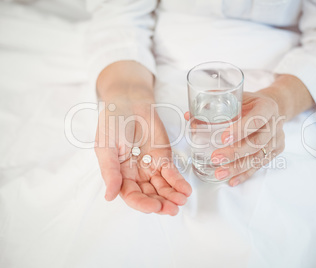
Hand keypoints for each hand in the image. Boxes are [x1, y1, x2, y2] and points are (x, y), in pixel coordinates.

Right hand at [95, 94, 191, 215]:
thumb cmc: (113, 121)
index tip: (154, 206)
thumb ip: (109, 171)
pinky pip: (172, 173)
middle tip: (171, 209)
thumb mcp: (105, 146)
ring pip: (162, 187)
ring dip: (172, 196)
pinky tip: (185, 190)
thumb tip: (109, 196)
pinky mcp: (164, 158)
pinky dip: (179, 182)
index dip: (142, 203)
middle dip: (161, 203)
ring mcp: (151, 167)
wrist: (130, 101)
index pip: (131, 195)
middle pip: (149, 195)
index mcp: (119, 174)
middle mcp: (136, 174)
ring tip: (181, 201)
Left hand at [209, 91, 285, 185]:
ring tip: (219, 173)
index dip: (240, 129)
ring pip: (258, 157)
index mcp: (267, 107)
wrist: (274, 107)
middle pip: (257, 142)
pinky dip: (244, 174)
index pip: (256, 119)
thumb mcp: (238, 97)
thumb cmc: (251, 102)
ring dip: (237, 167)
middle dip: (235, 153)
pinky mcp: (275, 152)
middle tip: (215, 158)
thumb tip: (189, 115)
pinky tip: (232, 180)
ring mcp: (276, 140)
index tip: (222, 138)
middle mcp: (274, 124)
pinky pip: (259, 166)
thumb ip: (215, 104)